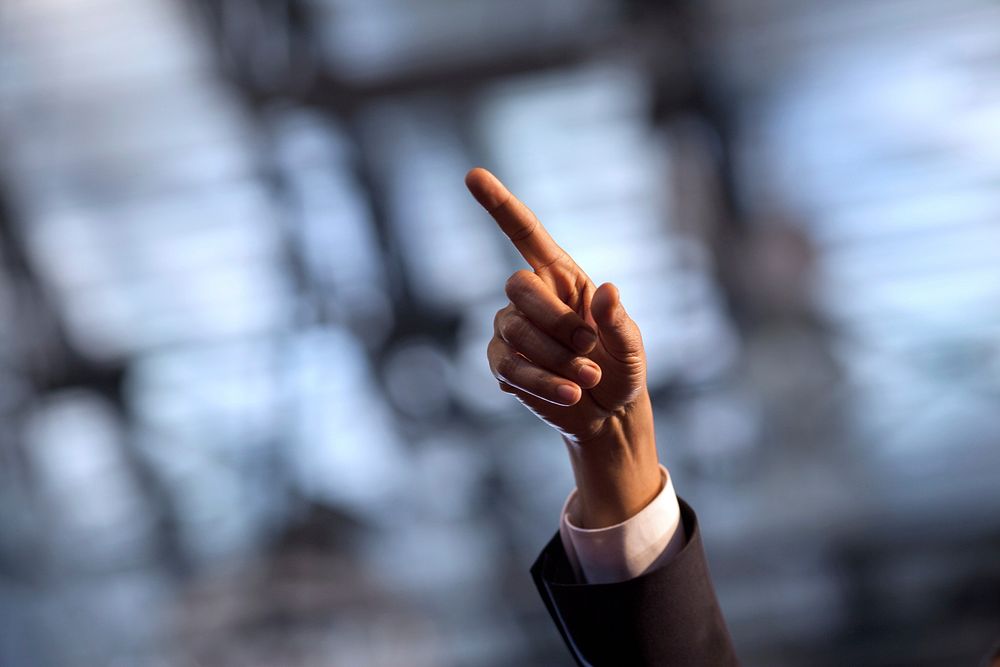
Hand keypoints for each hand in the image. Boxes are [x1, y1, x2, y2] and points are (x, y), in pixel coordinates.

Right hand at [466, 167, 661, 527]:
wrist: (606, 414)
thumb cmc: (620, 369)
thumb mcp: (632, 347)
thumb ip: (620, 321)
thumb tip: (607, 291)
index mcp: (562, 278)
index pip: (525, 234)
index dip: (499, 205)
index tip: (472, 174)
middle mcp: (531, 298)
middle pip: (517, 286)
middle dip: (555, 320)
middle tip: (588, 346)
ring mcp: (510, 330)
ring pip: (513, 330)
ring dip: (555, 359)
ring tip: (586, 379)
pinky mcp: (501, 364)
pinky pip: (510, 368)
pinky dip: (542, 383)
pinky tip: (568, 394)